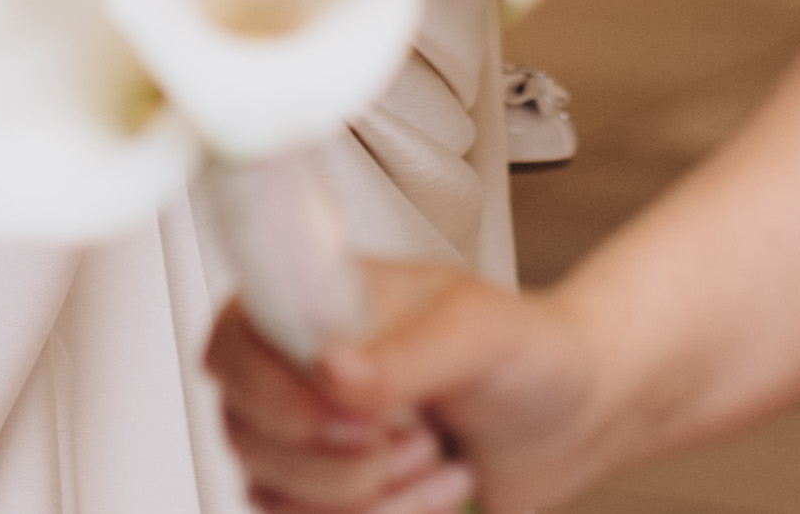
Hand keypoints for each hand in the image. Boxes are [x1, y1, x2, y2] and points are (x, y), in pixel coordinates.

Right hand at [209, 270, 615, 513]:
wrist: (569, 421)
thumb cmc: (525, 354)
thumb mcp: (480, 333)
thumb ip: (407, 351)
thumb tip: (331, 367)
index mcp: (312, 305)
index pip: (229, 341)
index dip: (268, 389)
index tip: (341, 412)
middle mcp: (293, 373)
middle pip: (245, 436)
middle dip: (340, 459)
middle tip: (411, 431)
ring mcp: (304, 444)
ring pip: (276, 498)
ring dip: (372, 497)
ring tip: (431, 454)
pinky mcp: (326, 502)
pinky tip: (435, 492)